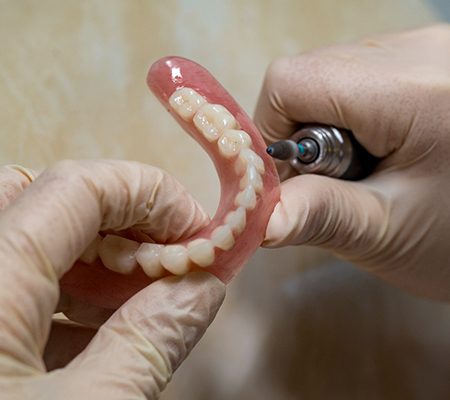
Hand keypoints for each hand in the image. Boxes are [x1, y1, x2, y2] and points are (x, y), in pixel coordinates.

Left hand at [0, 161, 224, 398]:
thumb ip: (147, 344)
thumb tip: (203, 288)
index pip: (77, 187)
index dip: (151, 195)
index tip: (196, 233)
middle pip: (44, 198)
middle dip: (121, 221)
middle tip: (164, 260)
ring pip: (29, 240)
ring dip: (95, 260)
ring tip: (139, 301)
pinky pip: (14, 284)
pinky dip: (65, 294)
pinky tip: (97, 332)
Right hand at [255, 24, 449, 299]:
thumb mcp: (386, 233)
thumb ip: (320, 216)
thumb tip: (258, 219)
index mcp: (411, 90)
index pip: (290, 81)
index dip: (272, 132)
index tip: (293, 180)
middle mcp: (419, 49)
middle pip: (309, 75)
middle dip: (303, 134)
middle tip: (339, 181)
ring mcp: (426, 47)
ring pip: (330, 74)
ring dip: (326, 126)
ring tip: (367, 167)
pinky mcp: (426, 56)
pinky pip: (357, 74)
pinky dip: (350, 114)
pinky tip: (381, 146)